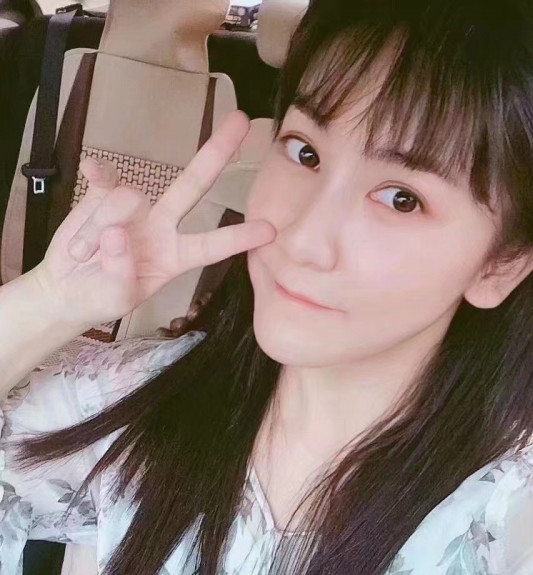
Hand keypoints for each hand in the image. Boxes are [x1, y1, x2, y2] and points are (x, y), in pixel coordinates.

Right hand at [31, 110, 274, 330]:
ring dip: (99, 229)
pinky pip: (104, 178)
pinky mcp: (103, 194)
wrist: (65, 289)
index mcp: (176, 256)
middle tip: (242, 120)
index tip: (270, 231)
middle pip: (194, 185)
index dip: (239, 238)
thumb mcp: (115, 299)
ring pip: (126, 199)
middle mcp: (163, 226)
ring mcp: (134, 208)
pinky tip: (90, 171)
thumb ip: (121, 272)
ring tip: (82, 254)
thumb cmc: (101, 298)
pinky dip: (97, 175)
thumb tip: (118, 233)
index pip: (212, 245)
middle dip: (216, 154)